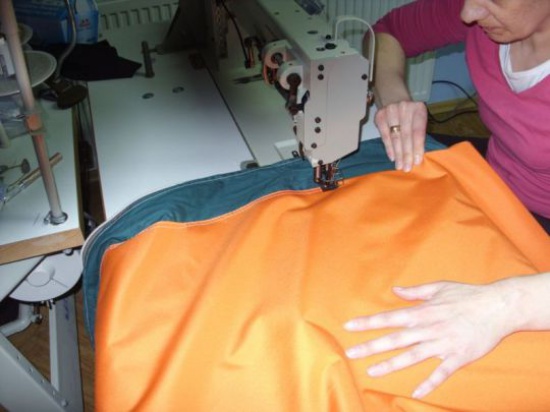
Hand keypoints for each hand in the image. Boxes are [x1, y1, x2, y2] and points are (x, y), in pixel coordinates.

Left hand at [344, 281, 516, 397]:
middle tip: (350, 353)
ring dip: (391, 365)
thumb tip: (395, 290)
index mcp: (422, 312)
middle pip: (395, 339)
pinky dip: (429, 383)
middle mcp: (428, 329)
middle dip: (372, 346)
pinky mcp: (458, 357)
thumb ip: (415, 292)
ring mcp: (442, 344)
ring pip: (412, 357)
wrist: (498, 307)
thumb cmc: (467, 295)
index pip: (389, 318)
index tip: (349, 327)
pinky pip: (441, 373)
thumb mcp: (438, 288)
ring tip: (372, 371)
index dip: (368, 322)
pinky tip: (416, 393)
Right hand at [375, 100, 427, 171]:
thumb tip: (417, 154)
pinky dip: (388, 148)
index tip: (417, 161)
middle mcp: (404, 109)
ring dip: (397, 153)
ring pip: (394, 137)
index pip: (418, 131)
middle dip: (406, 154)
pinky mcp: (379, 116)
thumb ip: (419, 132)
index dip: (417, 147)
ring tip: (400, 165)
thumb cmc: (410, 112)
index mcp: (418, 109)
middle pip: (406, 136)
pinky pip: (384, 135)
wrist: (393, 97)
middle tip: (407, 168)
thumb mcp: (418, 117)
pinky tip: (392, 157)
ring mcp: (390, 111)